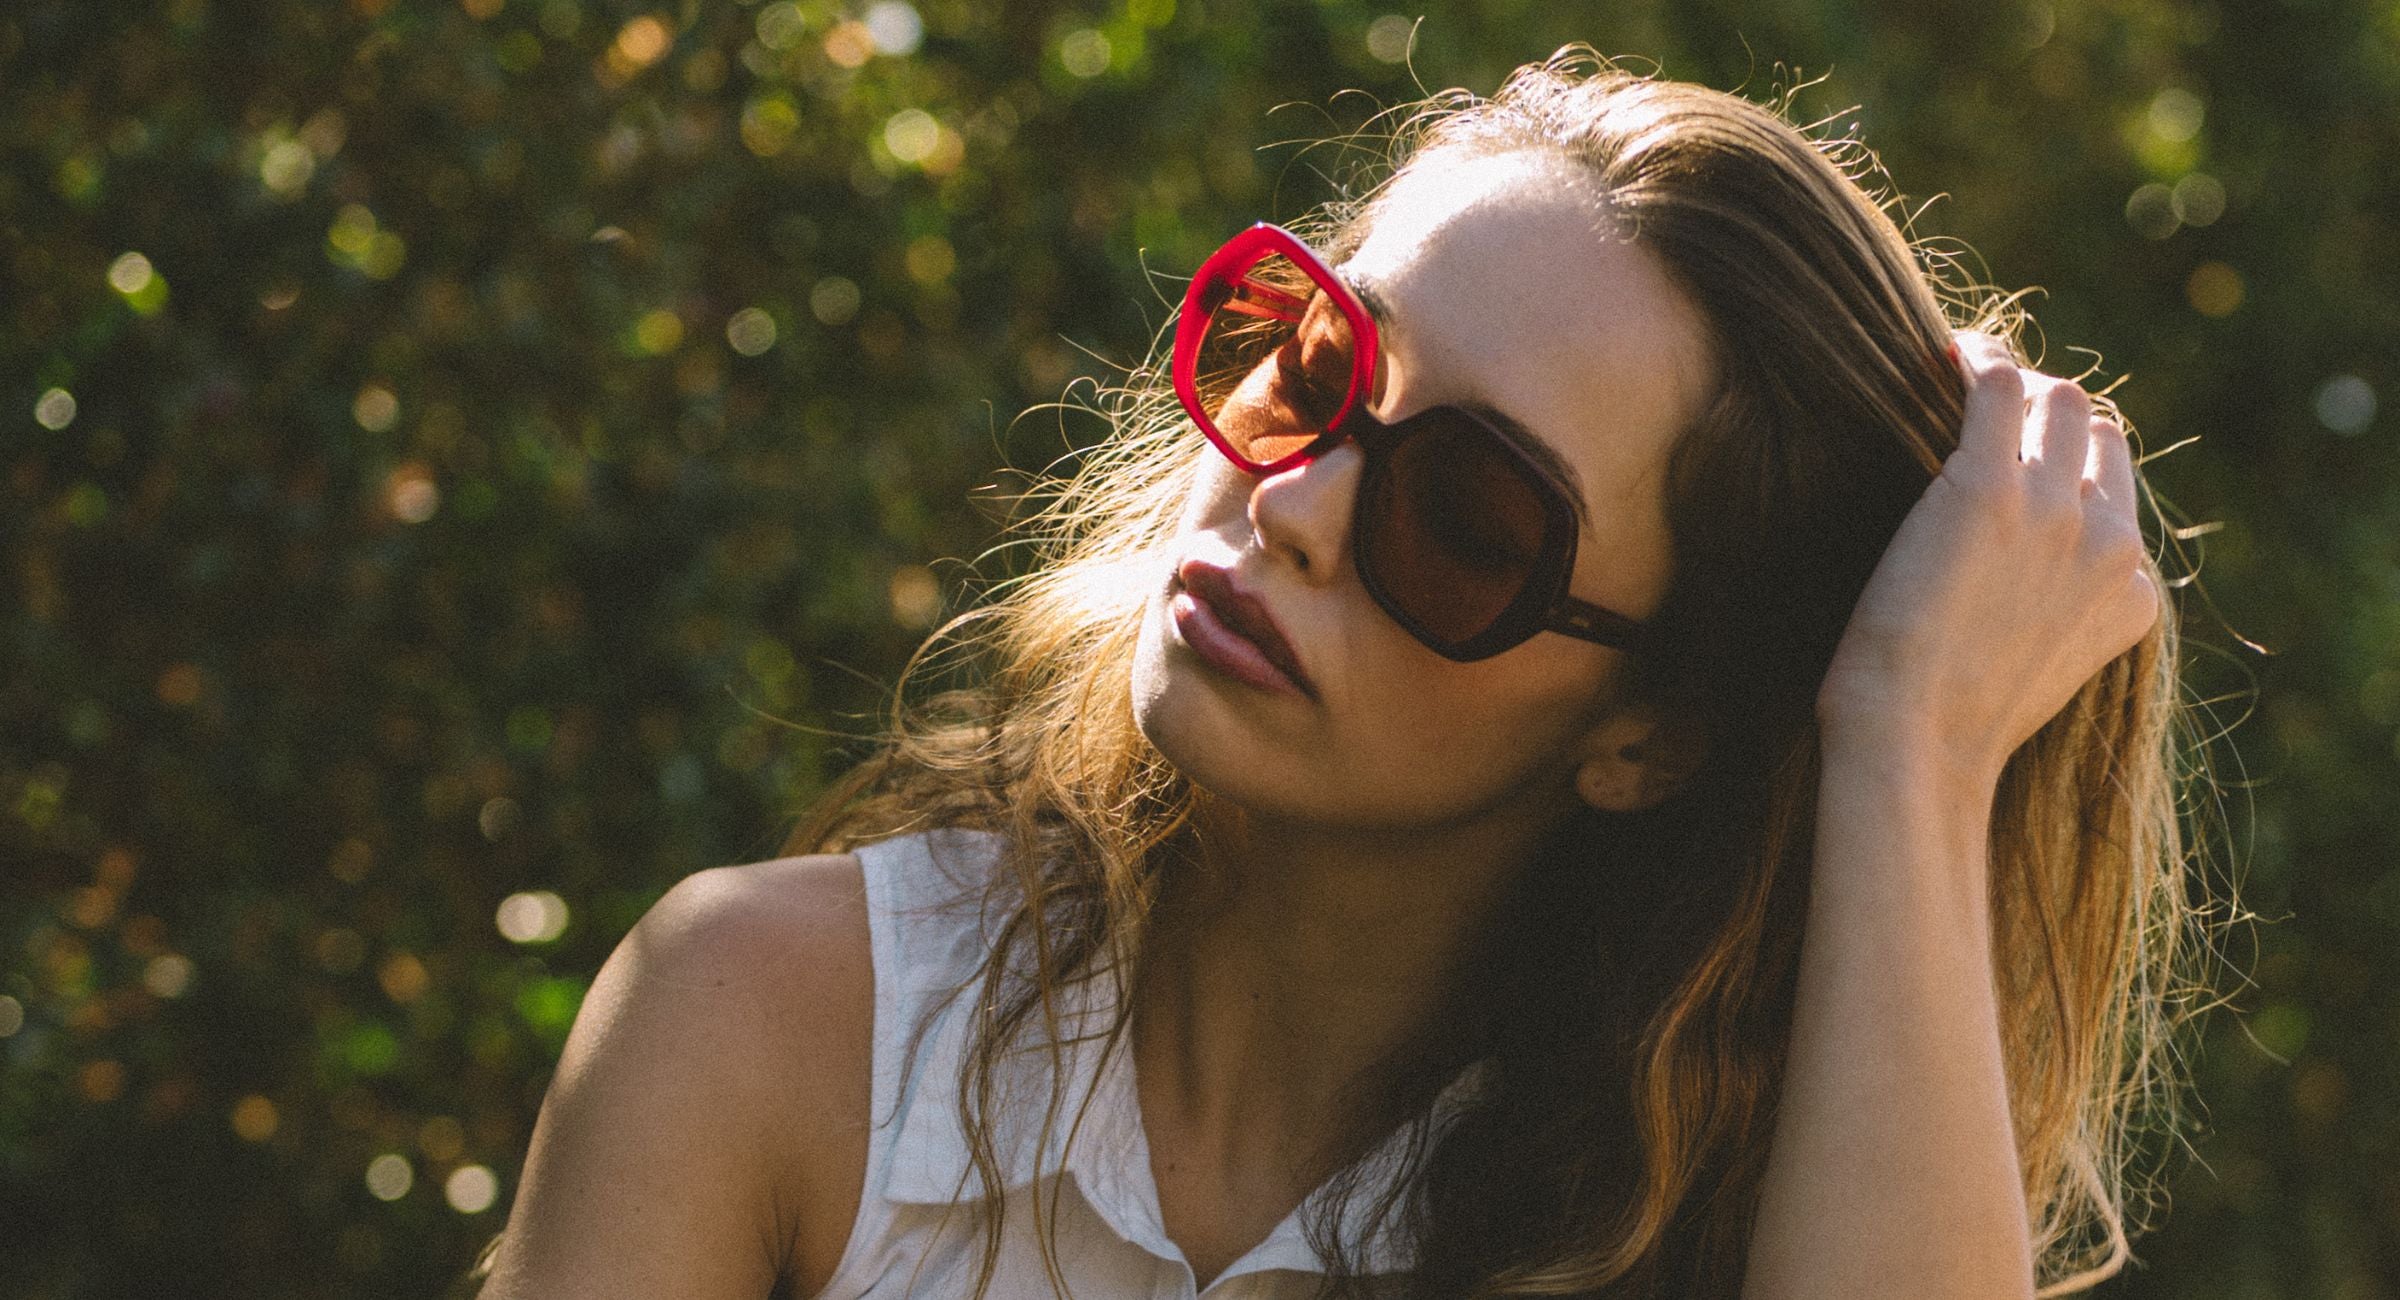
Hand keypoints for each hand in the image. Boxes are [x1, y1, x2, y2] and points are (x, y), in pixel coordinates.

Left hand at [1817, 332, 2160, 783]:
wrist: (1916, 744)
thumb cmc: (1947, 726)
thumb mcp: (2036, 674)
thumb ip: (2051, 617)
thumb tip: (2012, 586)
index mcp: (2133, 597)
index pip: (2116, 499)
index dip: (2066, 471)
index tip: (2016, 462)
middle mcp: (2112, 545)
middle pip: (2099, 438)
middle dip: (2048, 419)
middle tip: (1983, 417)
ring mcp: (2058, 510)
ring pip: (2061, 402)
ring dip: (2017, 384)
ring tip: (1961, 378)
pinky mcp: (1992, 487)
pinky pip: (2001, 386)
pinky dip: (1977, 360)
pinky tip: (1941, 358)